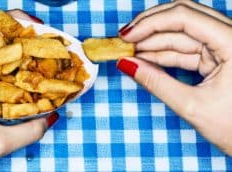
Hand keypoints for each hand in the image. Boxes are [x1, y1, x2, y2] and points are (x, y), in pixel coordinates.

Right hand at [117, 0, 231, 154]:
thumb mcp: (192, 106)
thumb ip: (156, 83)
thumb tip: (128, 65)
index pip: (186, 17)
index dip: (151, 23)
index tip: (127, 35)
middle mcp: (231, 37)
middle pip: (183, 18)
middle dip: (150, 27)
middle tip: (124, 38)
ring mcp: (223, 46)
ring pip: (182, 34)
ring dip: (153, 41)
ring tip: (129, 51)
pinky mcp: (216, 56)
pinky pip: (185, 49)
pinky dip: (163, 54)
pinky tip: (144, 58)